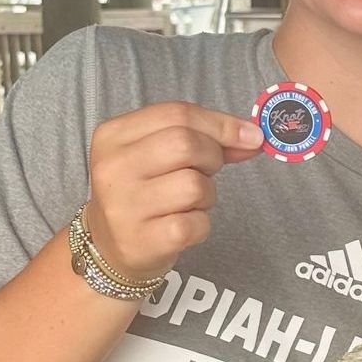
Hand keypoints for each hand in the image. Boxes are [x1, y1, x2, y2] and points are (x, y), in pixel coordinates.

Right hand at [84, 102, 261, 280]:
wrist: (110, 247)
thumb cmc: (143, 193)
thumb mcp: (159, 154)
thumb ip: (204, 138)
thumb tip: (251, 136)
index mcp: (113, 136)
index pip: (176, 114)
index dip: (220, 124)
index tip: (250, 135)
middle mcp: (113, 168)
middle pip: (185, 144)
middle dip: (212, 157)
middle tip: (208, 172)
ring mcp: (124, 205)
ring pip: (194, 185)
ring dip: (207, 195)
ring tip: (189, 203)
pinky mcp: (142, 240)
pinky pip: (196, 223)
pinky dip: (202, 225)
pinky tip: (184, 226)